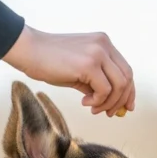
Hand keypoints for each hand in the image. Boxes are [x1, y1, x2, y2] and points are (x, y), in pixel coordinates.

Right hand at [2, 26, 134, 116]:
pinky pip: (105, 90)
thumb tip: (112, 103)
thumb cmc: (49, 61)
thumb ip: (97, 82)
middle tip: (110, 113)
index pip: (126, 70)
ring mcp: (98, 53)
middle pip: (127, 78)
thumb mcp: (79, 71)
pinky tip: (84, 102)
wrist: (27, 50)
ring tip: (93, 109)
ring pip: (119, 86)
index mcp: (104, 43)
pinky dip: (98, 101)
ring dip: (108, 103)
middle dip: (121, 100)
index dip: (128, 91)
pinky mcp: (89, 64)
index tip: (126, 107)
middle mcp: (104, 45)